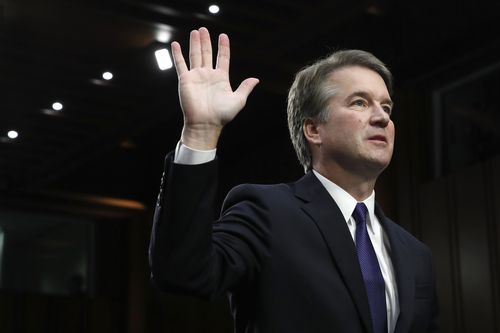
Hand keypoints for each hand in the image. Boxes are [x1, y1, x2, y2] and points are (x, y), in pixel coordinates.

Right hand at [171, 27, 258, 148]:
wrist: (206, 123)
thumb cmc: (222, 115)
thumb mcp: (238, 100)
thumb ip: (245, 88)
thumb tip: (256, 79)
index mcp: (221, 78)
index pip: (222, 58)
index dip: (223, 47)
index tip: (223, 35)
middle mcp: (208, 75)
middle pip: (207, 53)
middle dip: (206, 41)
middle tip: (204, 29)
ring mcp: (196, 76)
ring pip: (195, 56)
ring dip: (195, 43)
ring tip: (196, 31)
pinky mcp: (185, 80)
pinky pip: (180, 64)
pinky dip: (177, 54)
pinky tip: (175, 44)